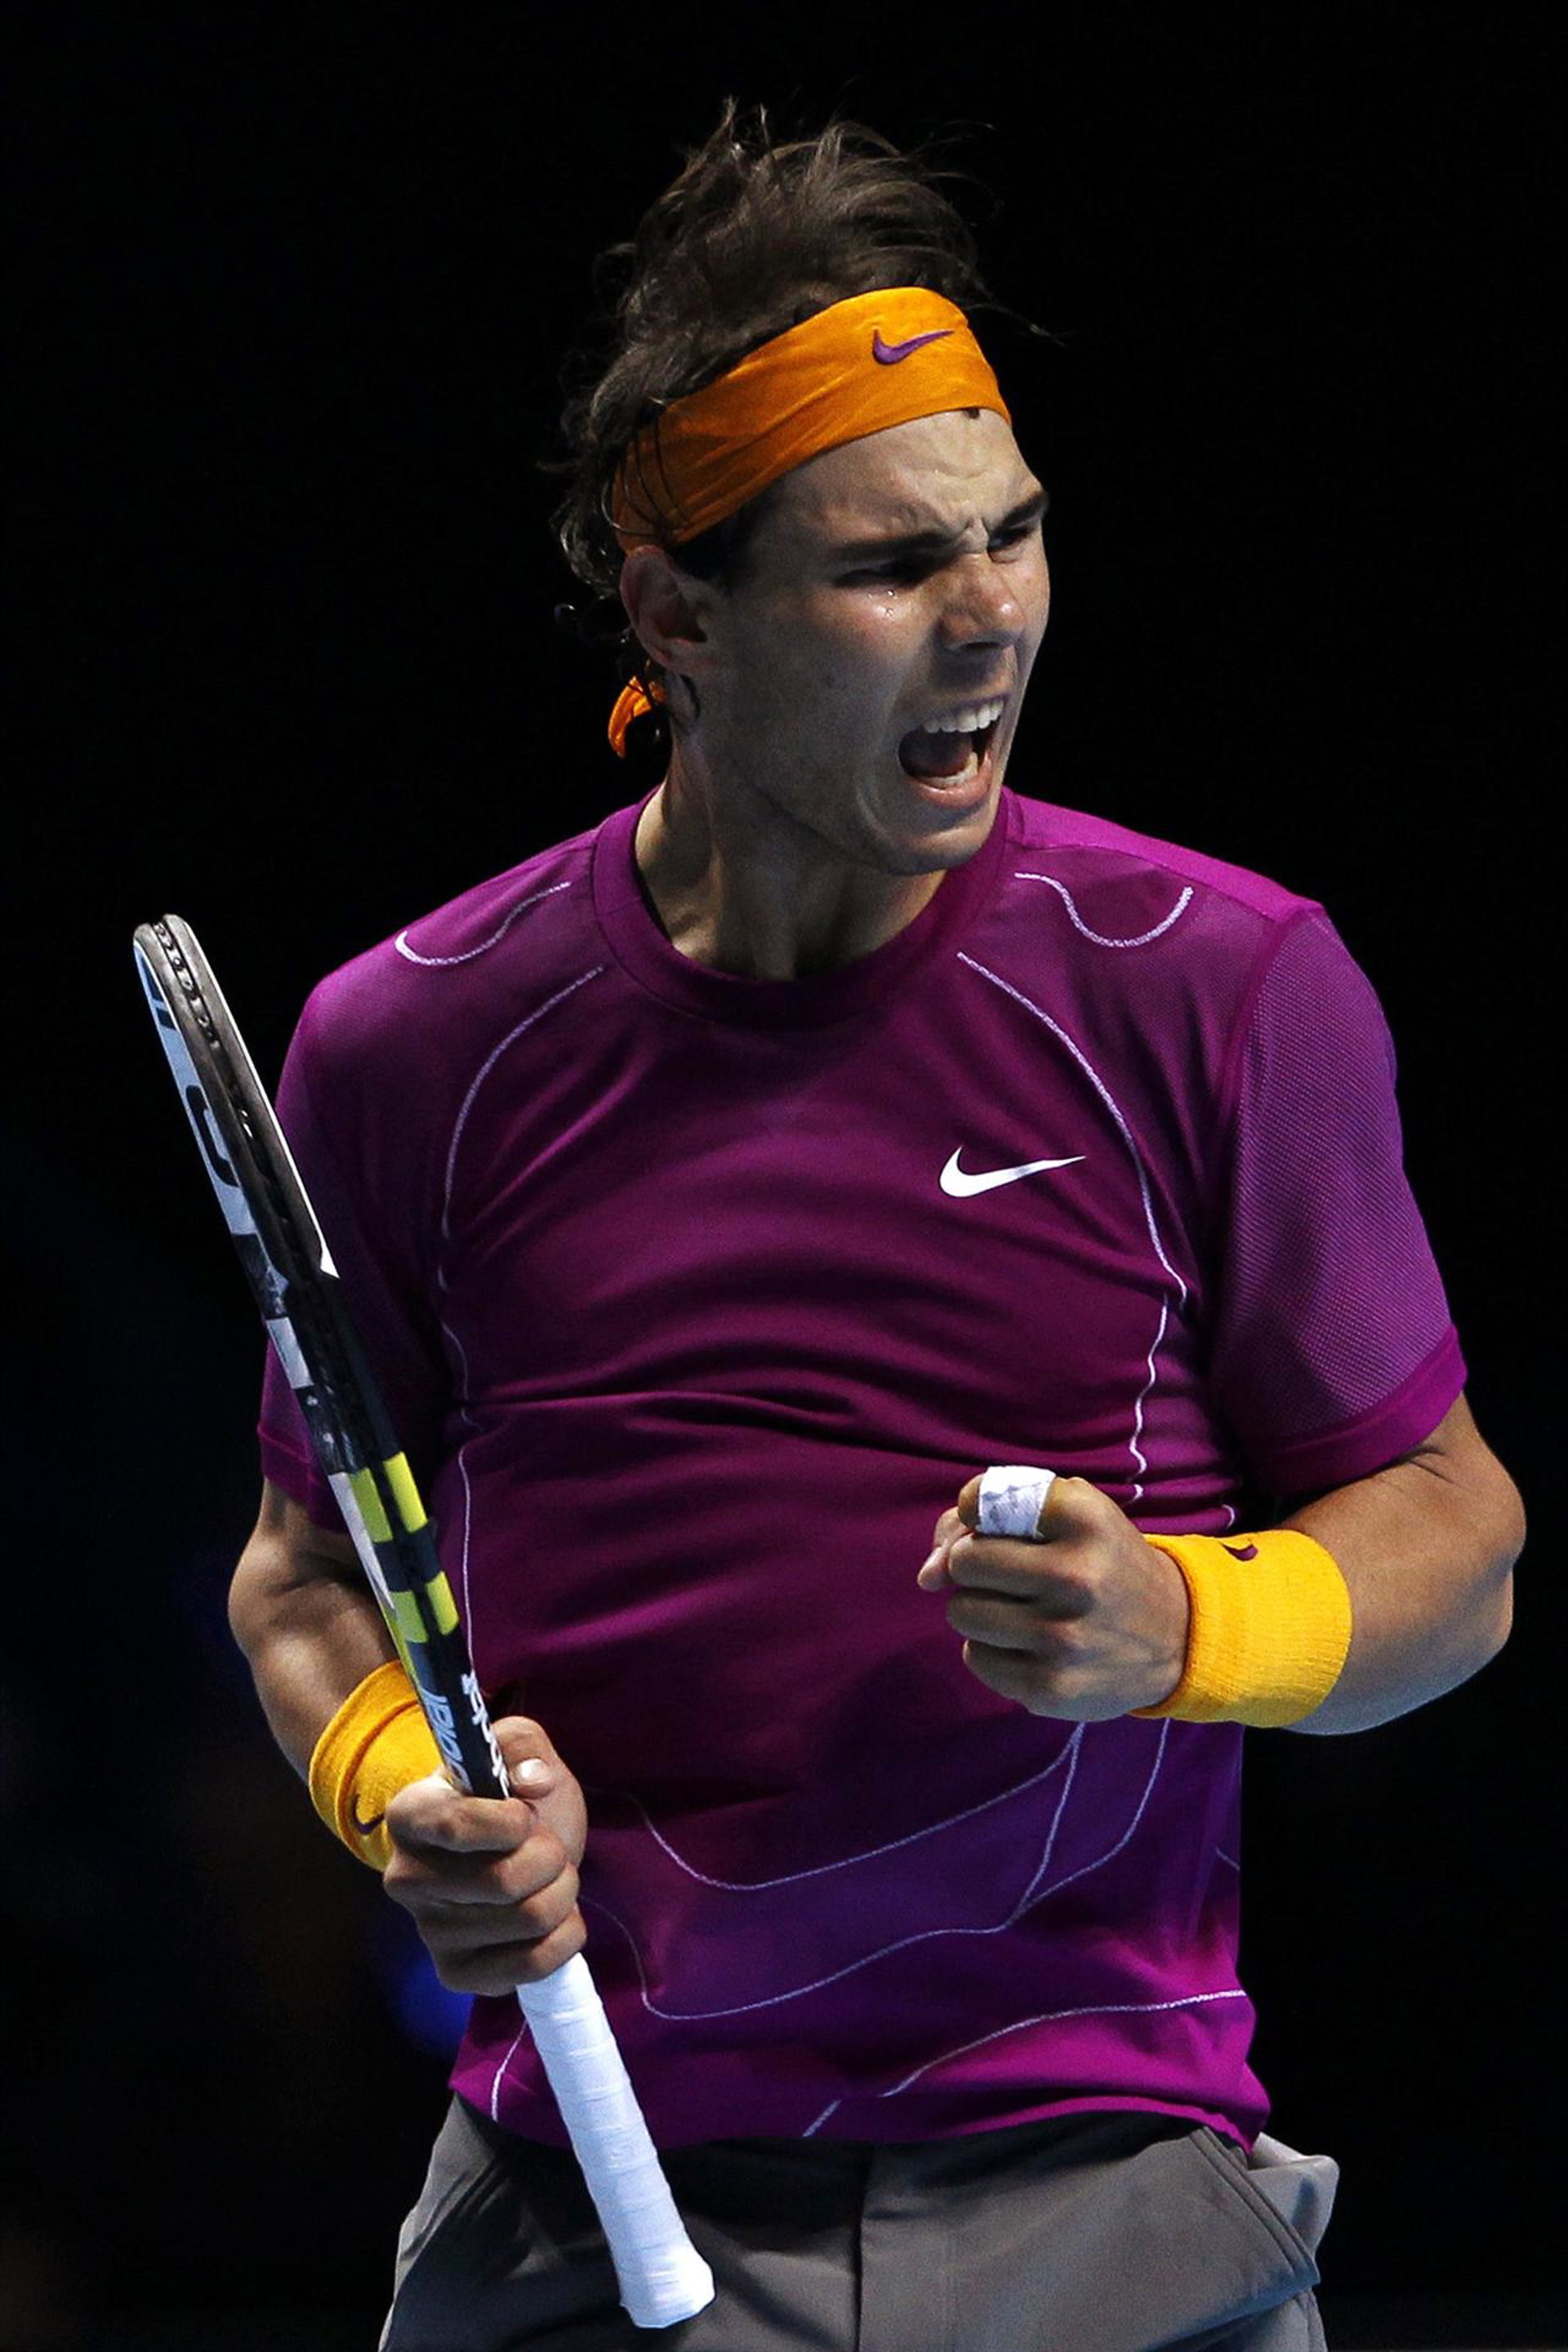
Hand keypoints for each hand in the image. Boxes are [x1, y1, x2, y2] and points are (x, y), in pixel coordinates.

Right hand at [381, 1716, 587, 1992]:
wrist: (515, 1855)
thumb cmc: (514, 1801)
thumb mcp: (520, 1754)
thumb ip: (524, 1744)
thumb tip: (534, 1782)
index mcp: (409, 1814)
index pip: (455, 1826)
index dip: (512, 1822)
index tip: (528, 1813)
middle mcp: (405, 1878)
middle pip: (505, 1881)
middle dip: (551, 1857)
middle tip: (548, 1847)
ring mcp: (428, 1932)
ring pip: (529, 1919)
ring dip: (564, 1892)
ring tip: (551, 1878)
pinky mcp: (456, 1973)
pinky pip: (533, 1966)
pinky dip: (565, 1935)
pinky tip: (553, 1917)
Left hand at [918, 1473, 1189, 1719]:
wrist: (1178, 1635)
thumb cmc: (1104, 1562)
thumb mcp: (1071, 1513)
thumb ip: (989, 1514)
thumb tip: (926, 1576)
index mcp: (1085, 1518)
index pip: (979, 1499)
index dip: (975, 1514)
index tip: (997, 1526)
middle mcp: (1077, 1576)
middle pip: (964, 1563)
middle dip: (974, 1567)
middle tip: (1008, 1576)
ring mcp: (1063, 1638)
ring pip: (962, 1613)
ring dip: (979, 1609)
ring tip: (1021, 1610)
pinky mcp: (1051, 1688)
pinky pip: (976, 1659)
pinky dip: (991, 1650)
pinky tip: (1030, 1645)